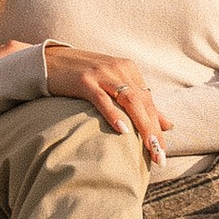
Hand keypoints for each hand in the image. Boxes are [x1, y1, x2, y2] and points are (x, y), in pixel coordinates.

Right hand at [42, 45, 170, 165]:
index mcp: (128, 70)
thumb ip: (140, 103)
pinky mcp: (83, 80)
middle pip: (143, 103)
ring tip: (150, 148)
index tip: (162, 152)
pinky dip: (113, 114)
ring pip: (129, 101)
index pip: (149, 102)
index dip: (157, 127)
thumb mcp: (114, 86)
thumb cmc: (83, 77)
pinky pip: (102, 99)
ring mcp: (101, 73)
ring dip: (142, 126)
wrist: (49, 61)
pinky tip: (122, 130)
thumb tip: (169, 125)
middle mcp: (119, 69)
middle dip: (153, 132)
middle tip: (160, 157)